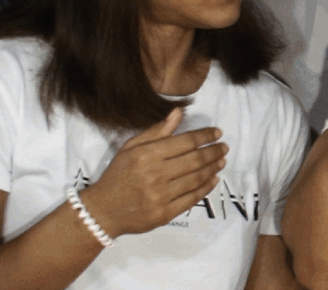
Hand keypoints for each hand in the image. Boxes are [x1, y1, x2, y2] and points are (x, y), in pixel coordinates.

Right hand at [80, 108, 227, 237]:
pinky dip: (206, 188)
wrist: (103, 210)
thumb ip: (157, 131)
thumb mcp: (131, 148)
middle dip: (213, 151)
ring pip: (196, 178)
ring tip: (221, 161)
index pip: (186, 142)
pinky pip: (192, 199)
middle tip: (224, 147)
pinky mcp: (165, 214)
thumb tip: (179, 112)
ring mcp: (161, 196)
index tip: (217, 133)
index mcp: (147, 155)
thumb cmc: (117, 175)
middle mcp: (155, 174)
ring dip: (213, 168)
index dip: (205, 136)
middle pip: (195, 160)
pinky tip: (213, 180)